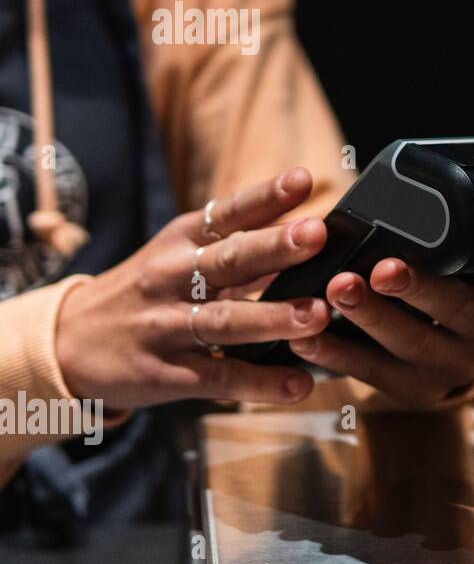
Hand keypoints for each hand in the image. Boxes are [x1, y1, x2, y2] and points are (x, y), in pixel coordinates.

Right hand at [57, 168, 331, 409]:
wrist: (68, 341)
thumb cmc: (147, 290)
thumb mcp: (178, 256)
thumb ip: (239, 245)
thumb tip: (311, 230)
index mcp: (181, 241)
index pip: (226, 213)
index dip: (265, 196)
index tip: (303, 179)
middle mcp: (172, 278)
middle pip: (228, 260)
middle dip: (274, 247)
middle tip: (316, 234)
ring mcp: (165, 326)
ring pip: (224, 320)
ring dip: (272, 317)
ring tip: (317, 315)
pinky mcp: (164, 373)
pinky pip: (218, 377)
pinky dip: (260, 383)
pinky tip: (298, 384)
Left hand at [287, 261, 473, 408]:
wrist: (444, 352)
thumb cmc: (462, 288)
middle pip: (457, 313)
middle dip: (417, 291)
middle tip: (382, 268)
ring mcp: (452, 371)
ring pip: (410, 347)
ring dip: (370, 320)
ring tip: (335, 291)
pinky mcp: (415, 395)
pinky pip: (372, 374)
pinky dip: (337, 352)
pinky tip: (308, 334)